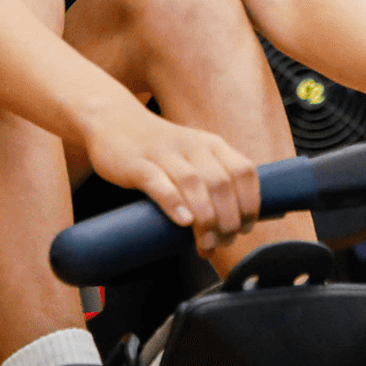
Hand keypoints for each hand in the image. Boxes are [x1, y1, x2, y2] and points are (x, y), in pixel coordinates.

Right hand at [81, 101, 259, 256]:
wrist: (114, 121)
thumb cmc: (160, 150)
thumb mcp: (195, 157)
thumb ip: (214, 182)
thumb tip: (235, 223)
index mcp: (212, 145)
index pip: (244, 172)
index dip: (250, 203)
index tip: (245, 228)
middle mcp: (193, 147)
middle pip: (222, 184)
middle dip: (228, 219)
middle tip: (222, 242)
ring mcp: (164, 154)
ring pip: (194, 184)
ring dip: (205, 219)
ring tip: (205, 244)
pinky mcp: (136, 164)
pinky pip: (158, 182)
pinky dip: (173, 202)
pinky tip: (183, 221)